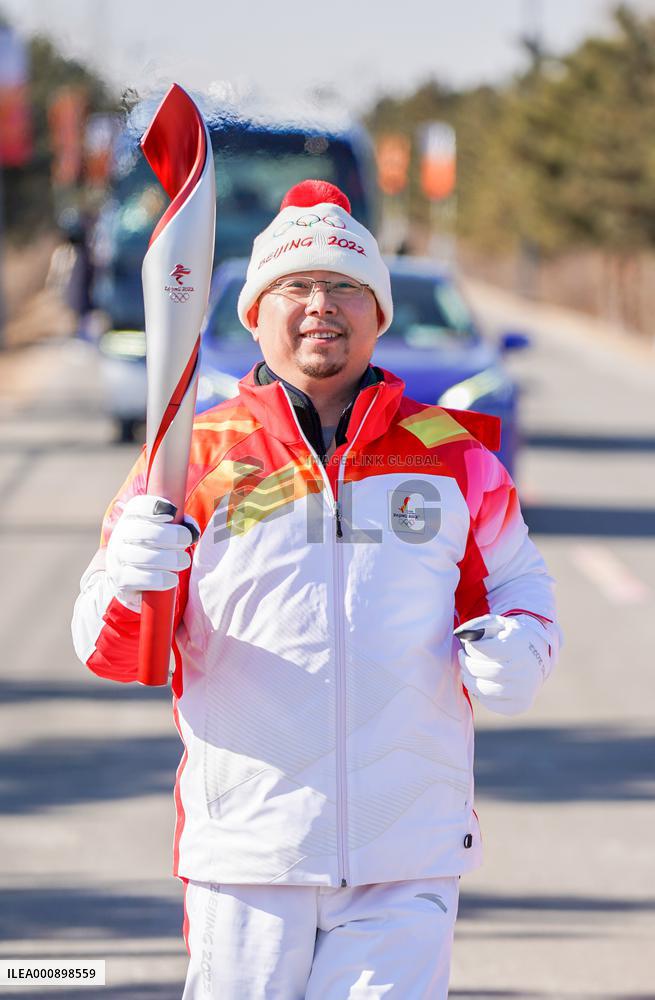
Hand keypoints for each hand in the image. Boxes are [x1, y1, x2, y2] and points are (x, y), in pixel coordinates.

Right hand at [106, 495, 197, 609]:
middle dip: (170, 535)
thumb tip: (192, 531)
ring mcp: (117, 558)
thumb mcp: (165, 532)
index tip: (172, 512)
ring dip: (170, 559)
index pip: (136, 506)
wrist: (132, 579)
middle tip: (186, 540)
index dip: (153, 507)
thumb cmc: (155, 549)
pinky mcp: (120, 581)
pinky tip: (172, 578)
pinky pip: (142, 579)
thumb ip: (179, 525)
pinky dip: (161, 579)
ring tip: (183, 561)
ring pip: (144, 557)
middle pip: (142, 531)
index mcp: (131, 518)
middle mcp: (120, 536)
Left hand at [455, 613, 550, 715]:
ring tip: (465, 674)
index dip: (470, 648)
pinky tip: (479, 684)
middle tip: (462, 658)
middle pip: (486, 671)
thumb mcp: (499, 624)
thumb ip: (479, 625)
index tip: (466, 646)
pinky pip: (493, 704)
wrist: (538, 656)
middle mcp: (523, 669)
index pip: (485, 649)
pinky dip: (480, 696)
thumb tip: (459, 634)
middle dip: (467, 665)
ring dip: (470, 682)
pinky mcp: (521, 704)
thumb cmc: (511, 638)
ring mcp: (524, 689)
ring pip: (487, 690)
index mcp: (517, 646)